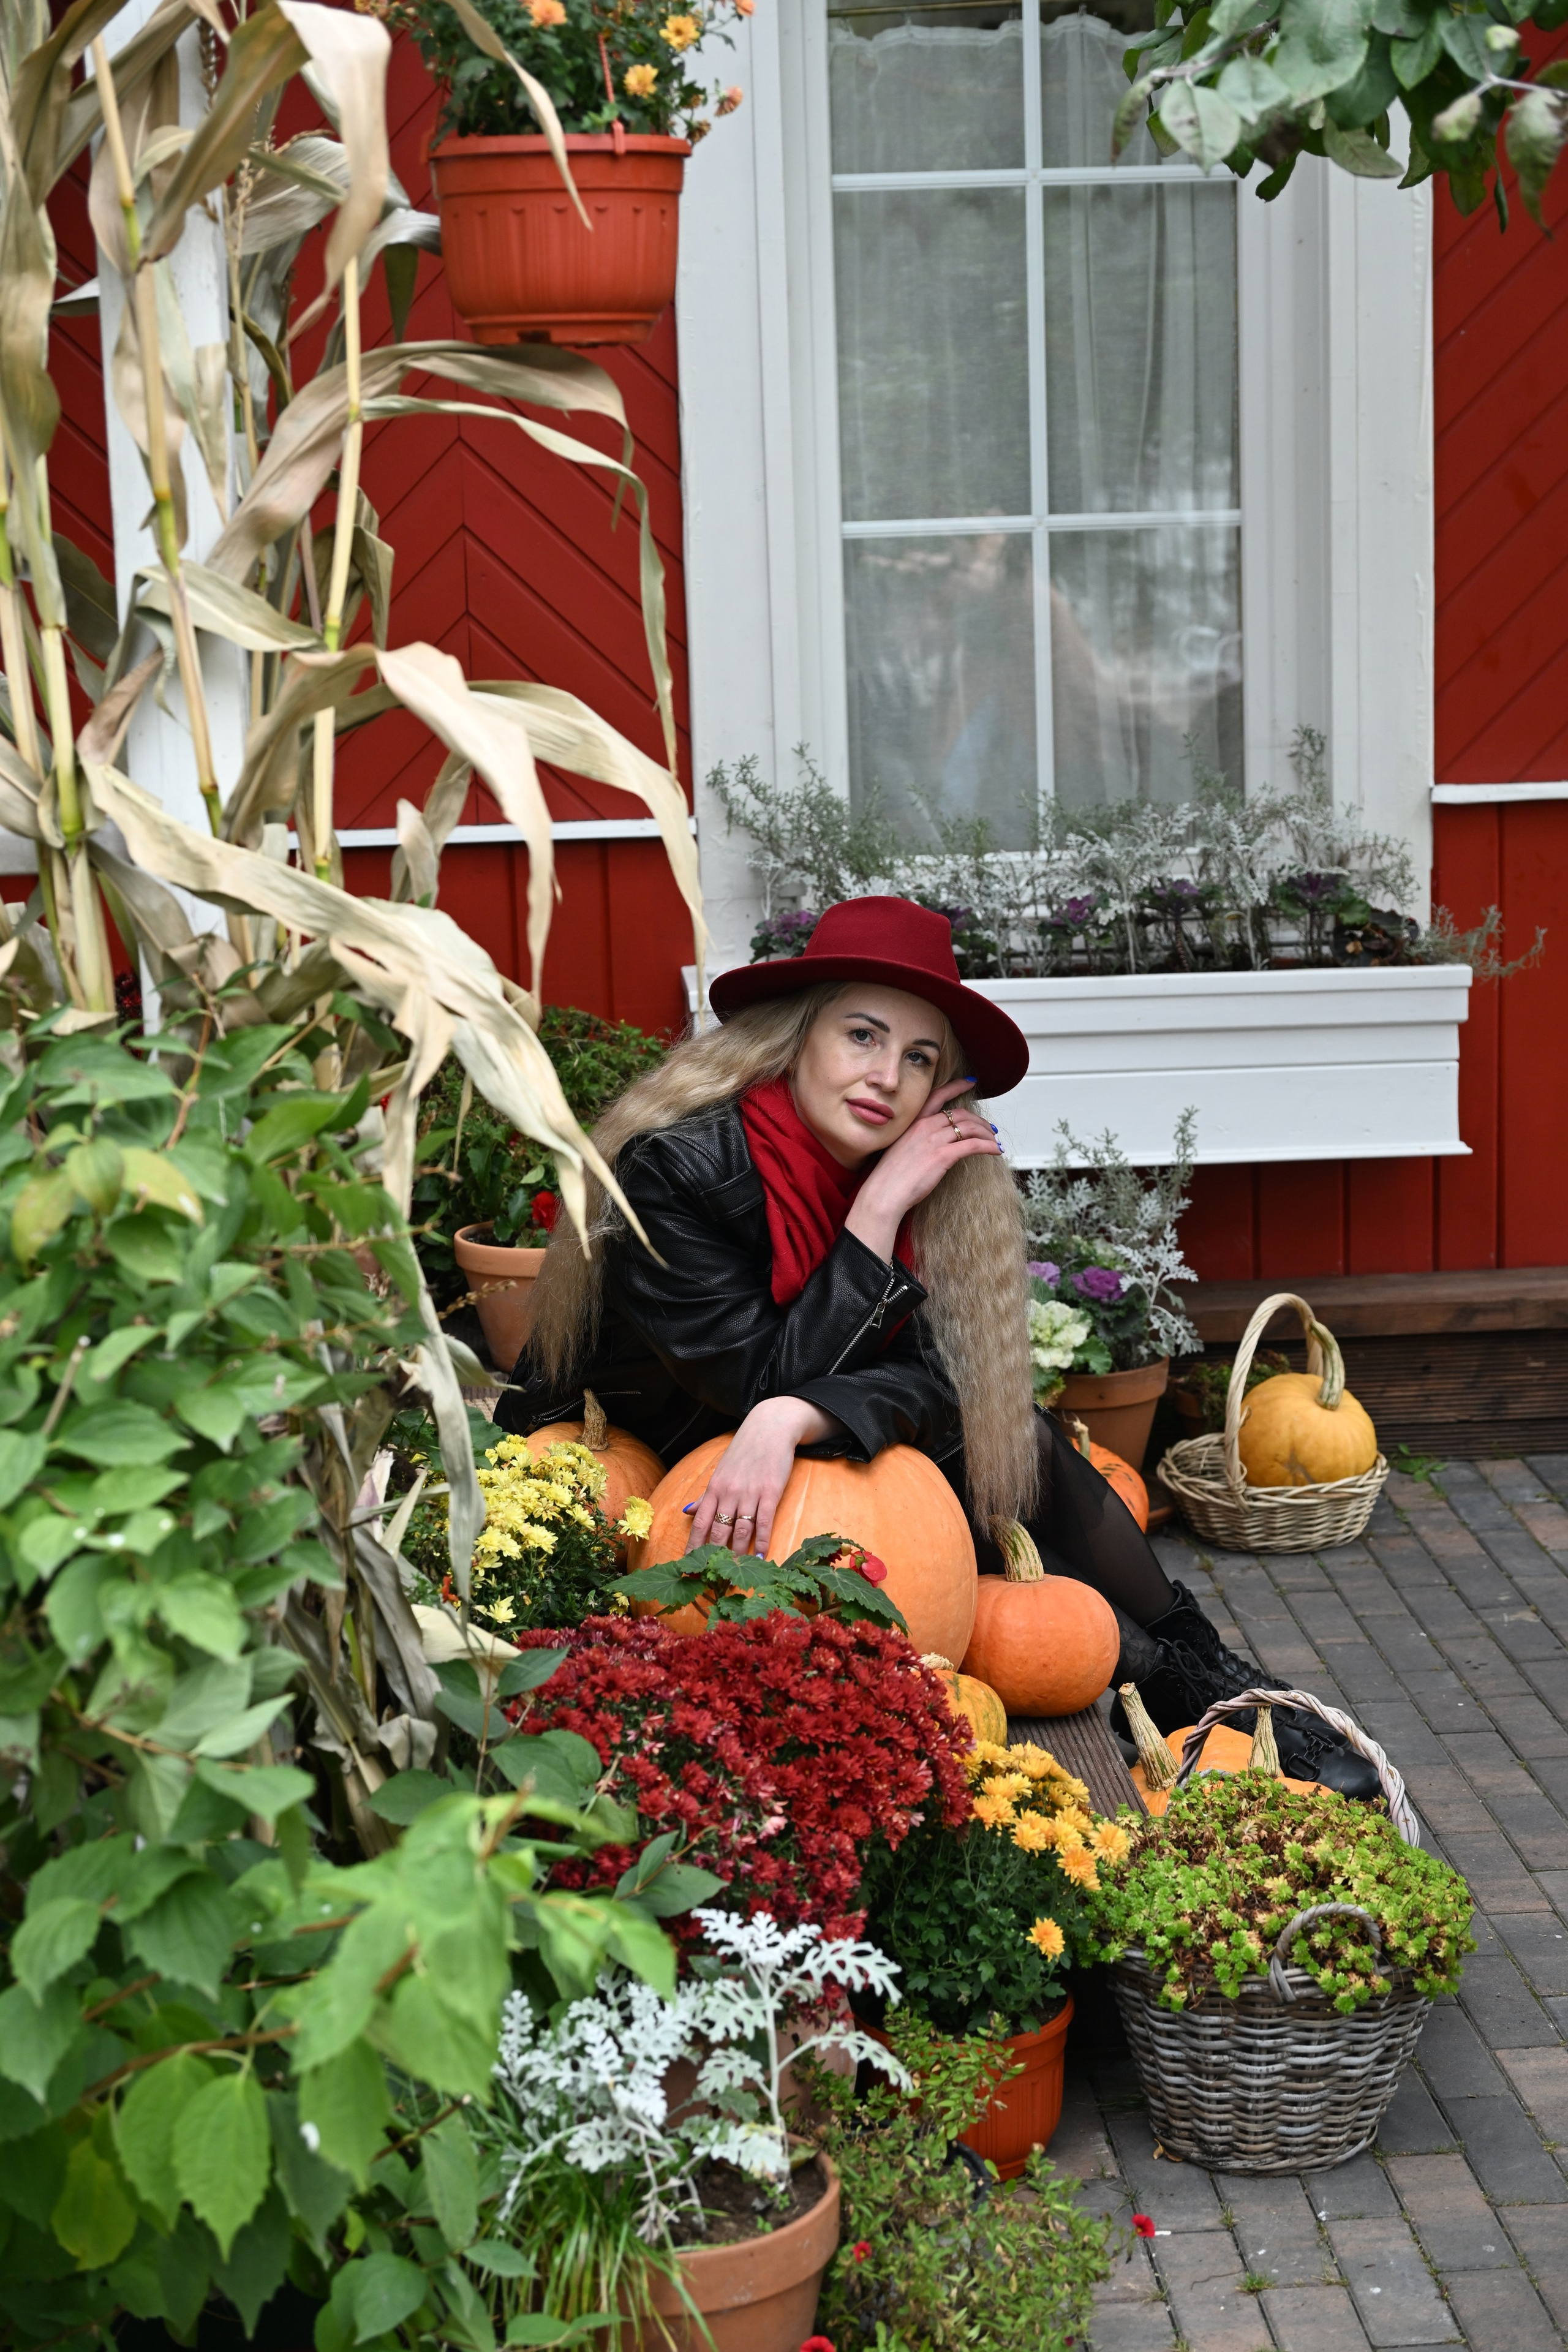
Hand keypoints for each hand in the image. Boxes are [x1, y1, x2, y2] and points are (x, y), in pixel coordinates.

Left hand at [684, 1396, 838, 1558]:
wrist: (769, 1429)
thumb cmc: (743, 1453)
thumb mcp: (721, 1473)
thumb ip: (706, 1495)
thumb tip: (687, 1511)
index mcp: (714, 1489)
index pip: (699, 1523)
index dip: (693, 1546)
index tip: (689, 1566)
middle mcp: (728, 1493)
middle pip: (718, 1532)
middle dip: (714, 1557)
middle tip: (712, 1578)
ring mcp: (749, 1494)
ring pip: (739, 1531)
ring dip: (736, 1554)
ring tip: (734, 1573)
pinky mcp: (769, 1492)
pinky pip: (763, 1522)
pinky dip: (762, 1541)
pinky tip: (761, 1556)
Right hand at [844, 1080, 1001, 1261]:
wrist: (884, 1193)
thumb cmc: (890, 1177)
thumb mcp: (902, 1149)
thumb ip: (918, 1141)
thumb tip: (934, 1144)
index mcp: (914, 1122)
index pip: (938, 1095)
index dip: (957, 1086)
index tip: (970, 1081)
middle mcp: (925, 1126)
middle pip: (961, 1114)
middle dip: (979, 1121)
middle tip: (989, 1129)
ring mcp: (934, 1140)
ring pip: (970, 1128)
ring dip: (987, 1134)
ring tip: (994, 1141)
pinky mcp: (943, 1156)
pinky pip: (974, 1145)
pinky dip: (988, 1146)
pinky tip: (996, 1151)